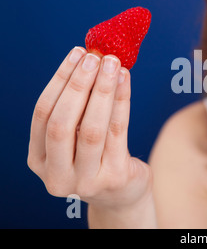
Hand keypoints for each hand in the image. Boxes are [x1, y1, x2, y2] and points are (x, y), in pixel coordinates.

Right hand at [28, 47, 151, 209]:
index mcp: (39, 160)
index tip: (76, 54)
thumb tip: (90, 59)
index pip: (43, 114)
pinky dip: (121, 101)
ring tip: (113, 64)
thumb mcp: (76, 139)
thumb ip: (77, 108)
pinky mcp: (114, 177)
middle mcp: (57, 175)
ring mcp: (86, 180)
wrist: (121, 194)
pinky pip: (118, 131)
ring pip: (92, 128)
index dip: (60, 81)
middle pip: (62, 123)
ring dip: (102, 90)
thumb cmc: (97, 158)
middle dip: (79, 85)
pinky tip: (125, 80)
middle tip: (95, 57)